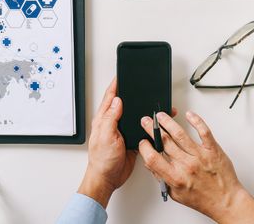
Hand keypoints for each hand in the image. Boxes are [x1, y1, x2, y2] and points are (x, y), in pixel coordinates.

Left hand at [78, 79, 135, 207]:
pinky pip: (139, 127)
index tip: (121, 74)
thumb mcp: (106, 136)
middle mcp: (113, 123)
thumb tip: (117, 100)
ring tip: (147, 98)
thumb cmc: (102, 161)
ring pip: (133, 114)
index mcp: (104, 120)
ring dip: (139, 108)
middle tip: (137, 82)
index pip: (110, 97)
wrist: (108, 179)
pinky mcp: (131, 139)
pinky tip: (151, 119)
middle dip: (129, 92)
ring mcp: (122, 131)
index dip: (116, 85)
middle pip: (123, 103)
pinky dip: (145, 122)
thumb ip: (111, 118)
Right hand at [139, 111, 253, 223]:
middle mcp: (187, 165)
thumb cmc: (203, 199)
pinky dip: (196, 121)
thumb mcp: (176, 194)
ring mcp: (200, 156)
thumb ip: (162, 178)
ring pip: (180, 134)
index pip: (153, 158)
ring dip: (168, 122)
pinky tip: (189, 115)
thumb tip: (151, 164)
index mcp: (175, 178)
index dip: (144, 148)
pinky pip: (204, 131)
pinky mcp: (213, 150)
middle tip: (147, 122)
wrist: (225, 201)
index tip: (143, 142)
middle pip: (164, 141)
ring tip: (162, 116)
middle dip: (152, 129)